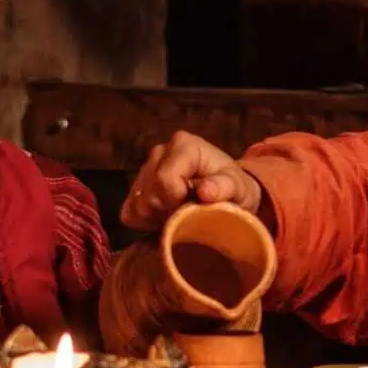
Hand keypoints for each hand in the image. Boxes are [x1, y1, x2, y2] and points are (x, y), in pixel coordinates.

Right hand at [122, 130, 260, 229]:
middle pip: (148, 194)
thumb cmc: (235, 188)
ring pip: (137, 205)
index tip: (193, 210)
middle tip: (188, 216)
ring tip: (179, 216)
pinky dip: (145, 222)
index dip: (176, 202)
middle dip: (168, 212)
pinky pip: (128, 212)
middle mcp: (159, 152)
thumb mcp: (239, 188)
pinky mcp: (137, 187)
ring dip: (157, 219)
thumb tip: (205, 191)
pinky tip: (165, 220)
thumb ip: (224, 187)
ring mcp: (145, 168)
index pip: (164, 179)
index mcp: (183, 145)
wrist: (227, 192)